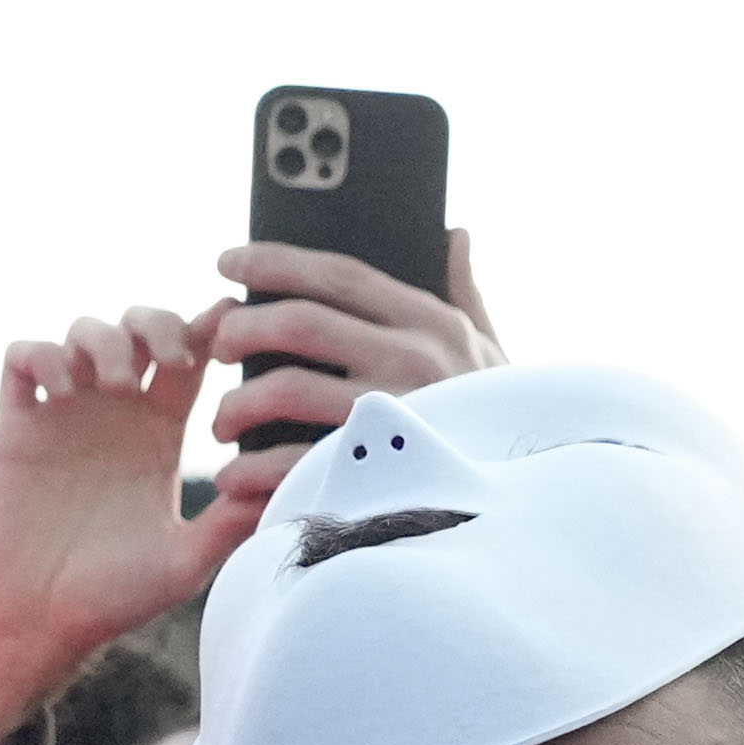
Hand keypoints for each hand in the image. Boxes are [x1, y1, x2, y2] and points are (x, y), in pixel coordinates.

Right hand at [0, 308, 264, 744]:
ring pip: (83, 330)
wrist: (37, 621)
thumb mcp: (185, 561)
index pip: (192, 357)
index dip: (210, 328)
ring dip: (105, 340)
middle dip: (158, 323)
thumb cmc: (114, 598)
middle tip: (173, 356)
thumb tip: (290, 486)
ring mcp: (63, 414)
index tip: (229, 324)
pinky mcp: (16, 425)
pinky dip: (45, 356)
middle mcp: (114, 414)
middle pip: (140, 326)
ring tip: (115, 384)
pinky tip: (62, 392)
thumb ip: (232, 522)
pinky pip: (23, 357)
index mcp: (160, 434)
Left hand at [197, 224, 498, 467]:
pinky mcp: (377, 472)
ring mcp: (395, 416)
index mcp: (433, 323)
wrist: (526, 510)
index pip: (339, 274)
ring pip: (286, 387)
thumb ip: (466, 294)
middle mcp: (414, 360)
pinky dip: (252, 472)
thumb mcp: (491, 354)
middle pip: (299, 322)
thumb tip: (452, 233)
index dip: (274, 261)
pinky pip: (294, 463)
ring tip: (222, 424)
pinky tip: (234, 480)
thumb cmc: (498, 425)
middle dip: (242, 330)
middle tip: (217, 347)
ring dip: (236, 405)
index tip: (227, 261)